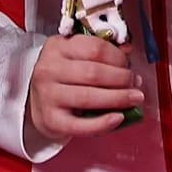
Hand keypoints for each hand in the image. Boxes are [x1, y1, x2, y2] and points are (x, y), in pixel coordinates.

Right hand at [28, 34, 144, 138]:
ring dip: (118, 98)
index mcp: (58, 47)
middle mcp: (49, 69)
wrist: (36, 102)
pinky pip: (81, 125)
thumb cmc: (62, 76)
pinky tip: (118, 117)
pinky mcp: (51, 120)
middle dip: (121, 78)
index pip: (94, 48)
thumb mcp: (74, 55)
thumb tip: (128, 51)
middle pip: (94, 73)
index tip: (129, 64)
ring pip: (89, 97)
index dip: (118, 57)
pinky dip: (103, 123)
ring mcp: (48, 96)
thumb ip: (100, 51)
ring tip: (134, 98)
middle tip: (135, 82)